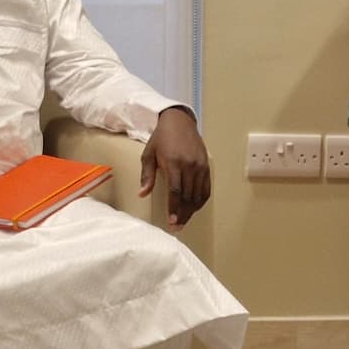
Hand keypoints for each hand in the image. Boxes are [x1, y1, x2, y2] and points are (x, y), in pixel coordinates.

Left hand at [140, 107, 211, 228]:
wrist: (179, 121)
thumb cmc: (161, 138)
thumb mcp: (149, 154)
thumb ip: (147, 175)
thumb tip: (142, 194)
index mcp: (174, 163)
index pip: (176, 192)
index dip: (174, 209)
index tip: (172, 222)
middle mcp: (189, 166)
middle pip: (188, 197)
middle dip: (183, 214)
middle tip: (176, 227)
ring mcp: (200, 166)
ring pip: (198, 195)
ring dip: (192, 210)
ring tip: (184, 221)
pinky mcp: (206, 166)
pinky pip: (206, 188)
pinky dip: (201, 201)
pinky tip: (194, 208)